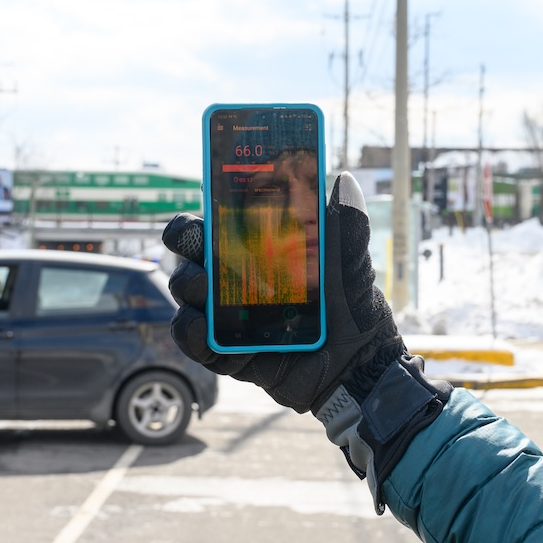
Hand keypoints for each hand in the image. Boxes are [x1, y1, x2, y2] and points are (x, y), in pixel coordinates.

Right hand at [161, 173, 402, 414]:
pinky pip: (195, 342)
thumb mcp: (349, 260)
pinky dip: (191, 333)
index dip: (199, 215)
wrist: (359, 362)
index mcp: (256, 251)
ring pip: (186, 295)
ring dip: (186, 285)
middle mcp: (234, 280)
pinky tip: (202, 327)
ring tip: (203, 290)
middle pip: (190, 255)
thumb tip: (344, 180)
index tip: (200, 209)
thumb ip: (347, 222)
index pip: (214, 225)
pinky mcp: (228, 353)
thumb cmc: (351, 304)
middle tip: (198, 247)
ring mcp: (228, 317)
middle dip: (183, 244)